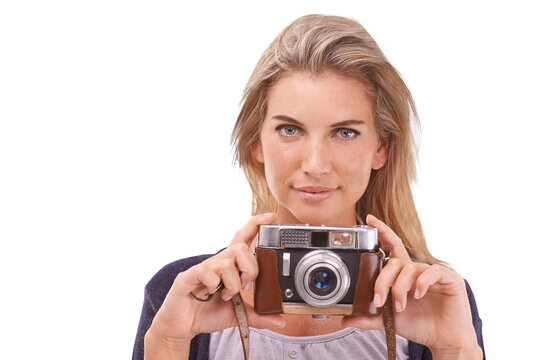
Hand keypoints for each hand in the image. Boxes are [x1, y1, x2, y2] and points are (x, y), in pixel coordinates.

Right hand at [147, 213, 284, 345]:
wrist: (183, 326)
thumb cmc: (207, 313)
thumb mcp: (239, 315)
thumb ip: (259, 315)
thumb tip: (281, 320)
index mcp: (230, 266)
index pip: (243, 238)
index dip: (256, 225)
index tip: (271, 217)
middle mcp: (217, 262)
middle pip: (240, 248)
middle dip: (250, 269)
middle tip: (246, 286)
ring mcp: (203, 268)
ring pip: (227, 263)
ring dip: (232, 283)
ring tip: (226, 295)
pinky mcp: (189, 276)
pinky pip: (206, 271)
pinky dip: (213, 284)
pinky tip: (210, 293)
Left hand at [342, 215, 481, 357]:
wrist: (444, 341)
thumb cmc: (420, 325)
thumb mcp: (389, 321)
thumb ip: (368, 318)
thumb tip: (344, 319)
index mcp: (403, 275)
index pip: (391, 247)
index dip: (382, 232)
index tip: (369, 220)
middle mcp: (417, 270)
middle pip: (395, 262)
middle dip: (383, 281)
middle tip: (378, 300)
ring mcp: (433, 273)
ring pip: (410, 268)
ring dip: (400, 288)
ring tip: (399, 306)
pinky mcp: (450, 278)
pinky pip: (432, 271)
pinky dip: (422, 282)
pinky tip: (418, 295)